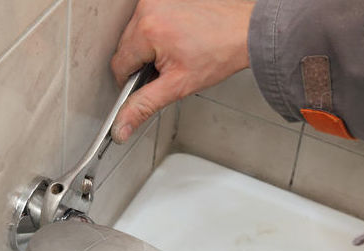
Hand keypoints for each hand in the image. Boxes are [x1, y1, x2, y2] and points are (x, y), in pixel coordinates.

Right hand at [110, 0, 254, 142]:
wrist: (244, 33)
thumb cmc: (219, 55)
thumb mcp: (177, 87)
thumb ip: (144, 106)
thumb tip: (121, 126)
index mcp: (147, 30)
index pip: (119, 65)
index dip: (131, 84)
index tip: (148, 88)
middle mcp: (148, 8)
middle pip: (126, 48)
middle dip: (142, 65)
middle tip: (168, 71)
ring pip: (135, 35)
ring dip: (149, 49)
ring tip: (176, 55)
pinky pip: (148, 20)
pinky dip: (157, 34)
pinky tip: (177, 41)